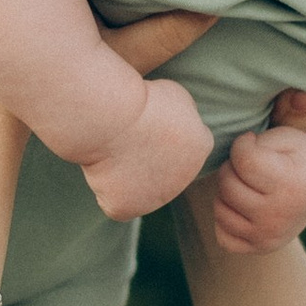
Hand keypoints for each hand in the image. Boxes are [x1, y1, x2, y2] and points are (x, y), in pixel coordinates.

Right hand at [82, 73, 214, 217]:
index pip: (186, 144)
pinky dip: (107, 189)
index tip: (149, 121)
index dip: (163, 131)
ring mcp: (155, 199)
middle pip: (163, 171)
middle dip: (149, 158)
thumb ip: (186, 117)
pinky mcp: (126, 209)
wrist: (112, 117)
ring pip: (140, 189)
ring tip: (115, 151)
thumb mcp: (176, 96)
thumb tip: (180, 129)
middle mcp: (184, 180)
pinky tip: (103, 170)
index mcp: (201, 147)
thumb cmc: (140, 100)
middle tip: (129, 138)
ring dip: (129, 176)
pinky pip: (116, 200)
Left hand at [212, 90, 305, 253]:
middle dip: (234, 168)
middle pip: (228, 184)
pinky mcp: (260, 248)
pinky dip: (228, 217)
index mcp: (292, 184)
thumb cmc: (298, 153)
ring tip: (249, 182)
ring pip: (221, 209)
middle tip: (251, 164)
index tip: (254, 142)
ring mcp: (270, 237)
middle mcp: (281, 216)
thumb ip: (289, 112)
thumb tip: (302, 92)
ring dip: (229, 191)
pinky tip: (245, 204)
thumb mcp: (292, 130)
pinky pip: (222, 234)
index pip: (243, 160)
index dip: (243, 145)